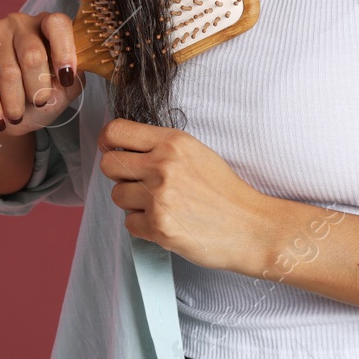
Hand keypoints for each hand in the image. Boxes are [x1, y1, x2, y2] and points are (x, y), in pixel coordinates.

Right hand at [0, 12, 85, 134]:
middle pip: (32, 54)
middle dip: (37, 89)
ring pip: (8, 71)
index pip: (57, 25)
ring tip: (16, 117)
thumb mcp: (61, 90)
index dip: (64, 52)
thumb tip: (76, 71)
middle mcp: (22, 23)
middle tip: (38, 104)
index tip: (66, 80)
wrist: (2, 111)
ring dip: (14, 102)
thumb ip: (74, 79)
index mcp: (48, 26)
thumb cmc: (35, 94)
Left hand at [98, 118, 278, 274]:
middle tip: (139, 183)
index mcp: (173, 141)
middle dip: (119, 175)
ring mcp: (160, 196)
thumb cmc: (225, 192)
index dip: (108, 142)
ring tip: (161, 205)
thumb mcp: (196, 153)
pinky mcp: (159, 226)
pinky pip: (129, 223)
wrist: (250, 227)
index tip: (112, 150)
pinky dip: (144, 226)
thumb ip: (160, 147)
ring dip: (133, 203)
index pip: (115, 131)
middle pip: (108, 164)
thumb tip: (121, 149)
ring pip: (117, 196)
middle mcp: (163, 165)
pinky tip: (168, 222)